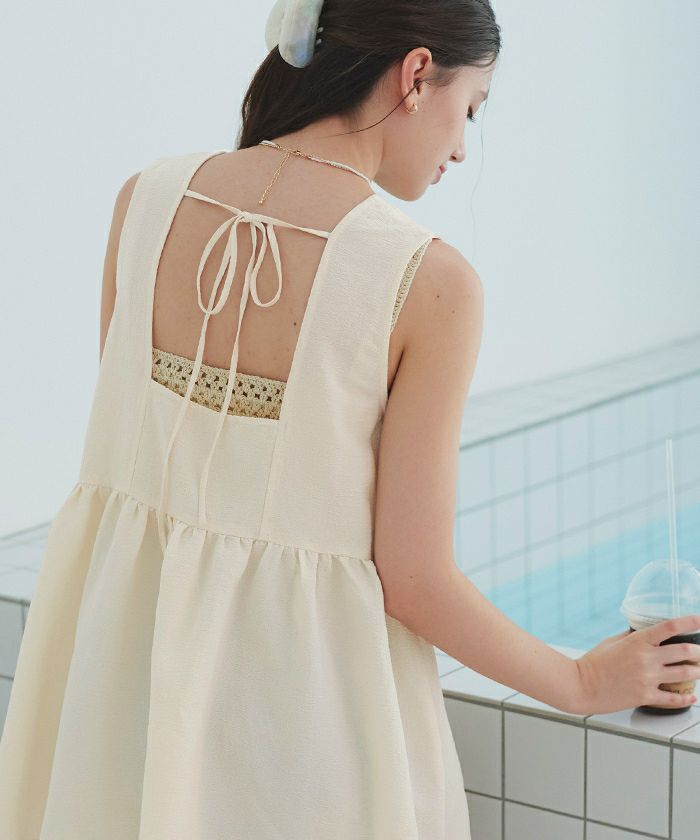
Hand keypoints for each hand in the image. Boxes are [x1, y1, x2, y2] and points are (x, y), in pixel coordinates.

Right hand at [573, 614, 699, 714]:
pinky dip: (686, 698)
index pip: (670, 627)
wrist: (581, 686)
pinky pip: (673, 698)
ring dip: (697, 671)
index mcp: (637, 641)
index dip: (690, 621)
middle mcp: (646, 658)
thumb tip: (645, 633)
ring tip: (699, 670)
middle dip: (699, 652)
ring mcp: (647, 678)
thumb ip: (631, 637)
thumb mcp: (611, 642)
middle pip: (685, 652)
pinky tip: (692, 697)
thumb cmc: (593, 662)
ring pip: (685, 674)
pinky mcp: (646, 696)